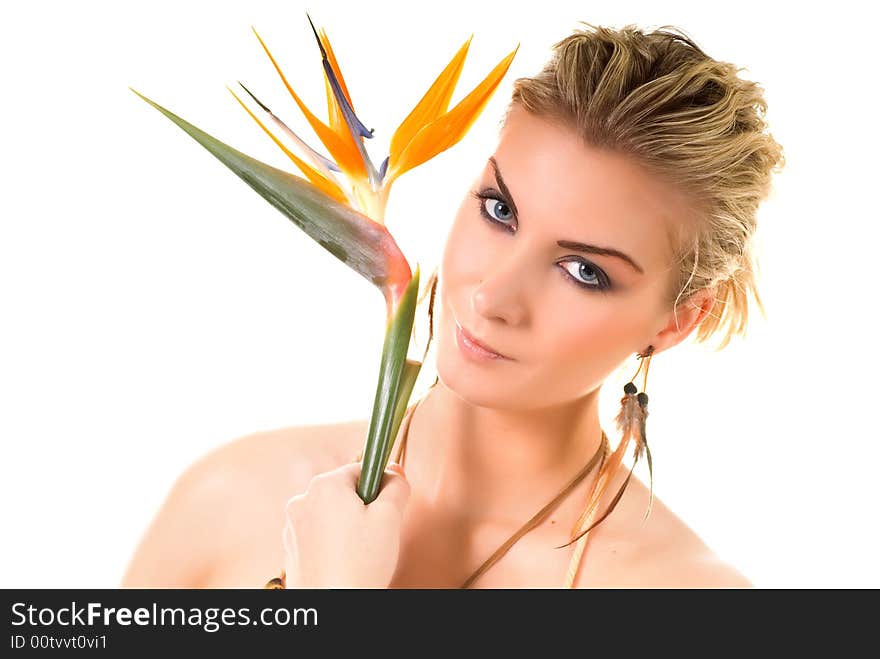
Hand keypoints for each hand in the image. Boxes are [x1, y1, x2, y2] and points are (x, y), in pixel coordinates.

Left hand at [282, 460, 410, 587]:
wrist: (333, 607)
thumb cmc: (361, 563)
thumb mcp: (390, 517)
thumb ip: (397, 487)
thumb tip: (395, 472)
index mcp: (325, 485)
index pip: (361, 470)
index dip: (380, 488)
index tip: (389, 509)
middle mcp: (302, 500)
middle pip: (344, 492)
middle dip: (363, 509)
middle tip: (376, 534)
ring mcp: (293, 526)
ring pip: (331, 515)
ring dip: (347, 527)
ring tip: (359, 554)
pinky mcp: (291, 549)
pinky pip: (319, 536)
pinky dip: (332, 545)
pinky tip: (344, 563)